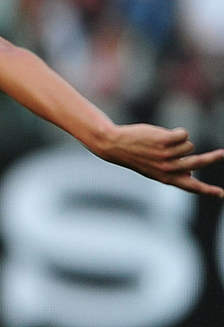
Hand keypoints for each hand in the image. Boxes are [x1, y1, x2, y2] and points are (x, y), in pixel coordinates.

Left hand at [95, 124, 223, 197]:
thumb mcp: (153, 170)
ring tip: (160, 142)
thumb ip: (171, 174)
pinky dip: (178, 132)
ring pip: (188, 145)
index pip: (191, 187)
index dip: (208, 190)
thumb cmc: (136, 156)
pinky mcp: (164, 140)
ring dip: (179, 141)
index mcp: (166, 178)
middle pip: (199, 162)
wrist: (114, 145)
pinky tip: (162, 134)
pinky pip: (184, 134)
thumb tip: (191, 175)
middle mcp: (167, 168)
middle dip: (214, 157)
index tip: (222, 194)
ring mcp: (166, 154)